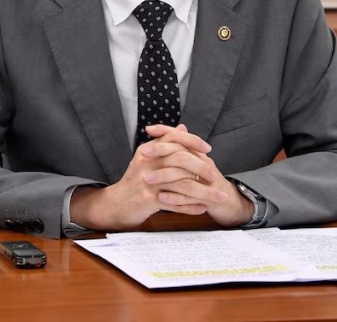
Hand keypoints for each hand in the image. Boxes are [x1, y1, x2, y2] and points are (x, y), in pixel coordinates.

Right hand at [69, 124, 254, 230]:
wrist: (117, 203)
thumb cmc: (136, 180)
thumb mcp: (148, 158)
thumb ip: (166, 144)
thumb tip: (183, 127)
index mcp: (148, 149)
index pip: (173, 138)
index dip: (192, 141)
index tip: (208, 148)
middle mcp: (147, 162)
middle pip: (181, 159)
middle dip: (202, 167)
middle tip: (217, 176)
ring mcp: (148, 181)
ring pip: (182, 183)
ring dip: (204, 191)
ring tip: (218, 196)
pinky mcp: (148, 199)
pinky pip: (175, 203)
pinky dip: (191, 206)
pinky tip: (203, 208)